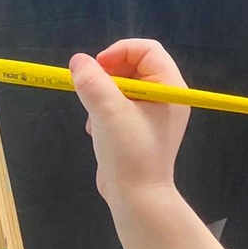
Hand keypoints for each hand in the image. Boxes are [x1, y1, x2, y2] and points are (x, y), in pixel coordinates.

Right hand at [69, 39, 190, 206]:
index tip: (97, 68)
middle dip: (107, 75)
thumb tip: (78, 61)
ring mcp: (153, 115)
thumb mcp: (107, 110)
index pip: (147, 49)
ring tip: (95, 116)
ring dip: (102, 95)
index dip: (119, 51)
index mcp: (169, 88)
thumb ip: (91, 80)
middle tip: (91, 90)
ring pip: (122, 85)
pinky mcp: (139, 129)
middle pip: (134, 65)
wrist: (136, 198)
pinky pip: (119, 105)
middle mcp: (165, 98)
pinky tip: (96, 130)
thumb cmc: (129, 151)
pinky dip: (103, 111)